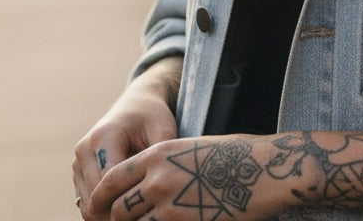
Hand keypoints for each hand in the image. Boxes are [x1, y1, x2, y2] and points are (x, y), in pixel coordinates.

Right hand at [73, 57, 181, 214]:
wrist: (137, 104)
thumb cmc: (153, 118)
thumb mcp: (164, 132)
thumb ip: (156, 160)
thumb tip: (156, 191)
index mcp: (104, 137)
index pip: (108, 184)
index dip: (127, 203)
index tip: (147, 207)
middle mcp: (84, 149)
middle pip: (94, 199)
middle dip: (117, 212)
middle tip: (143, 213)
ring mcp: (77, 160)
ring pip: (87, 205)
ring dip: (108, 211)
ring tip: (136, 207)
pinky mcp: (77, 171)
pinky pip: (86, 202)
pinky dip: (103, 207)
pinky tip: (126, 201)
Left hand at [85, 135, 283, 220]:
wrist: (264, 168)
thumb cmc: (234, 156)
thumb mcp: (192, 149)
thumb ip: (165, 165)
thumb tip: (145, 186)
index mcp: (159, 153)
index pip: (111, 179)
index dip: (100, 198)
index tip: (99, 209)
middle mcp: (157, 177)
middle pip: (116, 209)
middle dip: (115, 220)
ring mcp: (168, 204)